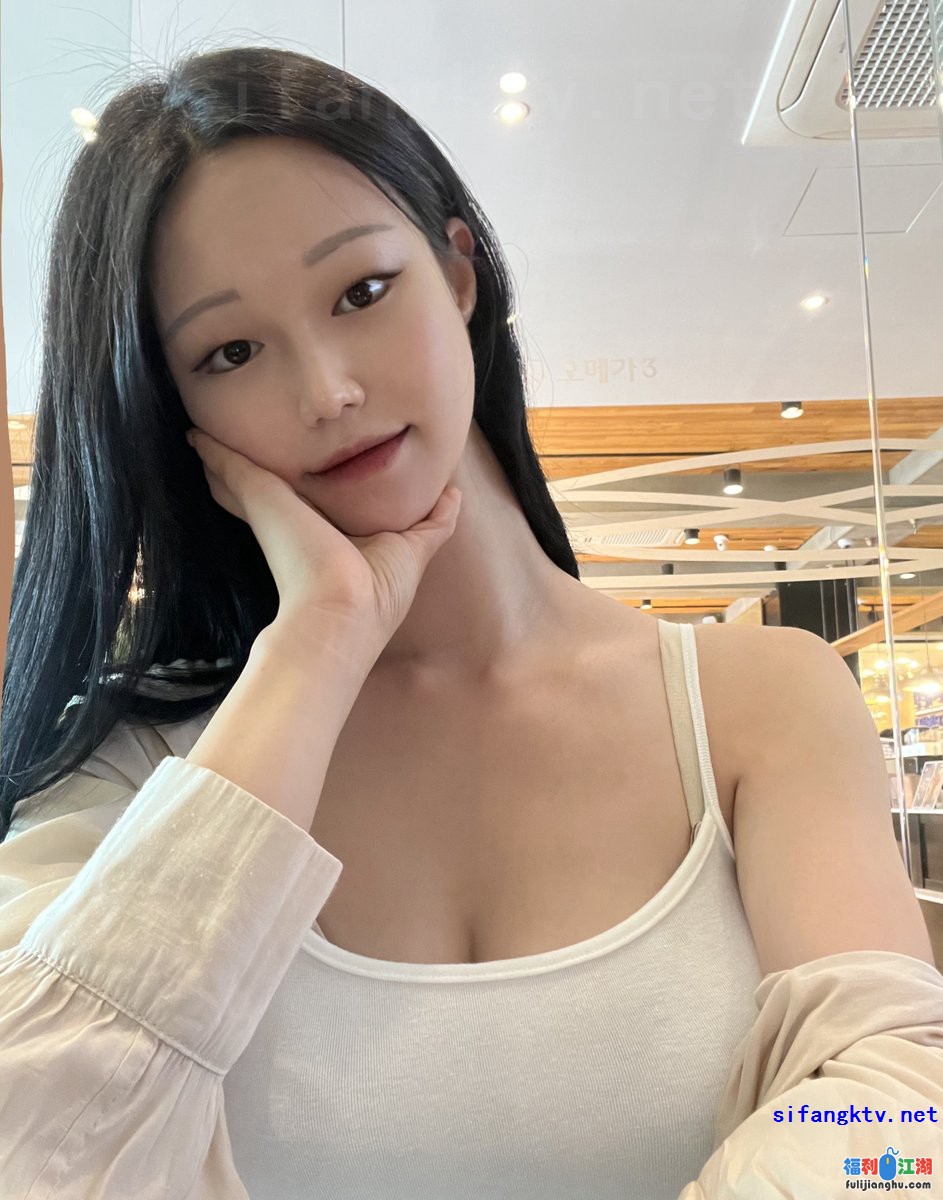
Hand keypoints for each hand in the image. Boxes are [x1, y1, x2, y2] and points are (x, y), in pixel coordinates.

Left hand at [185, 427, 461, 661]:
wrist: (336, 607)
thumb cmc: (296, 556)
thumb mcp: (258, 497)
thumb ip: (233, 469)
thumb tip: (196, 439)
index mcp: (315, 521)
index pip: (316, 490)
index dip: (319, 469)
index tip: (321, 444)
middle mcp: (352, 534)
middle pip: (366, 498)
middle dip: (373, 477)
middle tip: (385, 445)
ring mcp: (388, 543)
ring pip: (404, 509)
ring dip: (414, 491)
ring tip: (429, 463)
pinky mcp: (417, 548)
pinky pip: (438, 523)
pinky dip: (447, 509)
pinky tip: (456, 491)